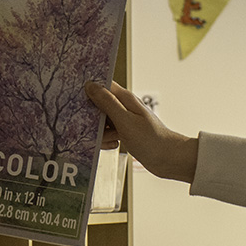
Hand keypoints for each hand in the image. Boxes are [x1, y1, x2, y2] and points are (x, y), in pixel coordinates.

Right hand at [84, 81, 198, 183]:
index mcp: (125, 98)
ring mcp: (123, 120)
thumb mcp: (125, 120)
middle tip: (98, 129)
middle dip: (92, 118)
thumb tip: (90, 85)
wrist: (169, 159)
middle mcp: (123, 107)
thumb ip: (107, 102)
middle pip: (97, 105)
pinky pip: (106, 133)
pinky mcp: (124, 132)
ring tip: (112, 139)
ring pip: (100, 121)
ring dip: (100, 132)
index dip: (88, 90)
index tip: (77, 100)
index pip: (101, 85)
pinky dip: (106, 139)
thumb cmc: (151, 139)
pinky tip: (115, 144)